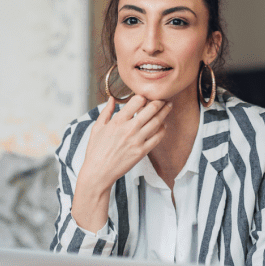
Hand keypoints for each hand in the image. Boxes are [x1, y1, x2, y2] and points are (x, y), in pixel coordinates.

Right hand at [71, 95, 170, 232]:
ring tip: (169, 107)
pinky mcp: (142, 151)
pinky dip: (163, 130)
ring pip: (156, 122)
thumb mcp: (97, 127)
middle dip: (159, 101)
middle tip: (164, 97)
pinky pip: (157, 138)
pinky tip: (163, 125)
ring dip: (164, 112)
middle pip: (150, 110)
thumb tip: (112, 99)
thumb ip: (106, 111)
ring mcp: (137, 140)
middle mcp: (129, 128)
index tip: (146, 94)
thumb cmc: (95, 149)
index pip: (136, 101)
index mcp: (117, 120)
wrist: (99, 171)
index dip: (143, 96)